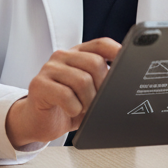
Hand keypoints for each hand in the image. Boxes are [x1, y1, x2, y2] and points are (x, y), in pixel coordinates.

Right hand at [5, 38, 119, 148]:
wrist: (39, 122)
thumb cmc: (66, 107)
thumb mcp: (89, 92)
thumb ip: (102, 82)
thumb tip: (123, 84)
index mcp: (77, 54)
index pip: (100, 44)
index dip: (116, 51)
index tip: (128, 63)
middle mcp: (63, 56)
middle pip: (95, 63)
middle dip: (101, 88)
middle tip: (96, 102)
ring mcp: (49, 68)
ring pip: (82, 80)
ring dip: (88, 102)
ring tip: (83, 109)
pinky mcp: (39, 84)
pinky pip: (65, 95)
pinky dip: (74, 108)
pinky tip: (70, 111)